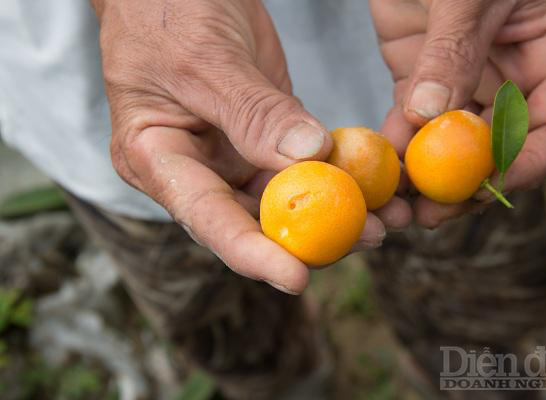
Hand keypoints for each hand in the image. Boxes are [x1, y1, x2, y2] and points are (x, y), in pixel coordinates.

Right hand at [92, 0, 409, 293]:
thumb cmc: (165, 11)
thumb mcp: (204, 59)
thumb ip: (252, 112)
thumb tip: (308, 158)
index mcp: (157, 159)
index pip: (205, 218)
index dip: (252, 253)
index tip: (297, 277)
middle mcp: (195, 169)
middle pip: (251, 221)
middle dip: (309, 239)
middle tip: (368, 237)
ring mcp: (230, 156)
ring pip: (284, 200)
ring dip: (334, 211)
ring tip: (388, 216)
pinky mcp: (262, 139)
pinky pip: (301, 167)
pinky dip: (336, 177)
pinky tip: (373, 185)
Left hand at [370, 0, 545, 227]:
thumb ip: (454, 51)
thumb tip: (432, 118)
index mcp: (545, 55)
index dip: (528, 165)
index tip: (485, 187)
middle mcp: (507, 77)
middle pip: (497, 151)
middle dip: (465, 186)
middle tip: (430, 214)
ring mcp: (461, 82)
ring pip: (449, 147)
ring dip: (424, 179)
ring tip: (397, 205)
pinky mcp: (418, 81)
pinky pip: (410, 125)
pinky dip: (395, 149)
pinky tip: (378, 169)